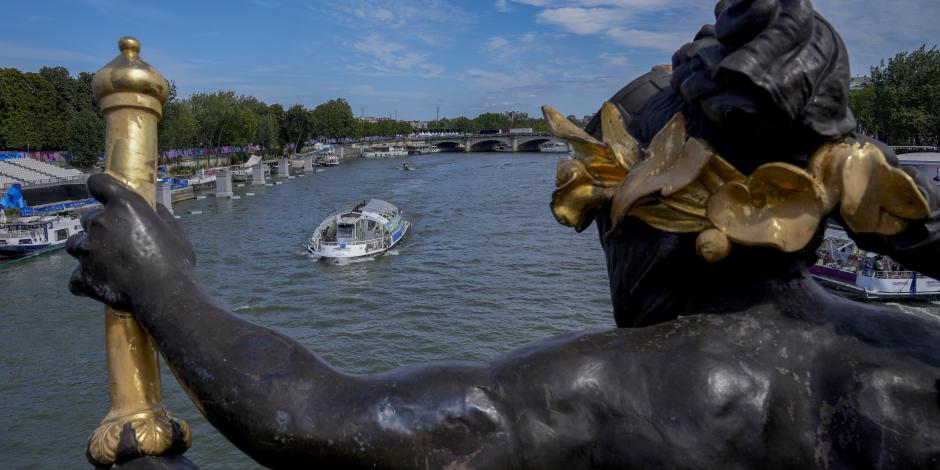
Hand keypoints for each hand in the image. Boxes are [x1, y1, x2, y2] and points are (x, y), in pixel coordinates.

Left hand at [67, 173, 195, 311]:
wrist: (165, 295)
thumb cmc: (176, 261)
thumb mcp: (174, 229)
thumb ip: (158, 214)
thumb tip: (152, 207)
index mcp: (124, 205)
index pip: (98, 182)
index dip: (100, 187)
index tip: (102, 194)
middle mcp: (100, 222)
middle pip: (87, 217)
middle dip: (100, 227)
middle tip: (119, 242)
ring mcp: (87, 249)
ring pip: (75, 244)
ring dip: (87, 250)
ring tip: (106, 262)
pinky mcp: (82, 275)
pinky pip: (75, 277)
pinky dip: (85, 280)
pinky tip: (99, 283)